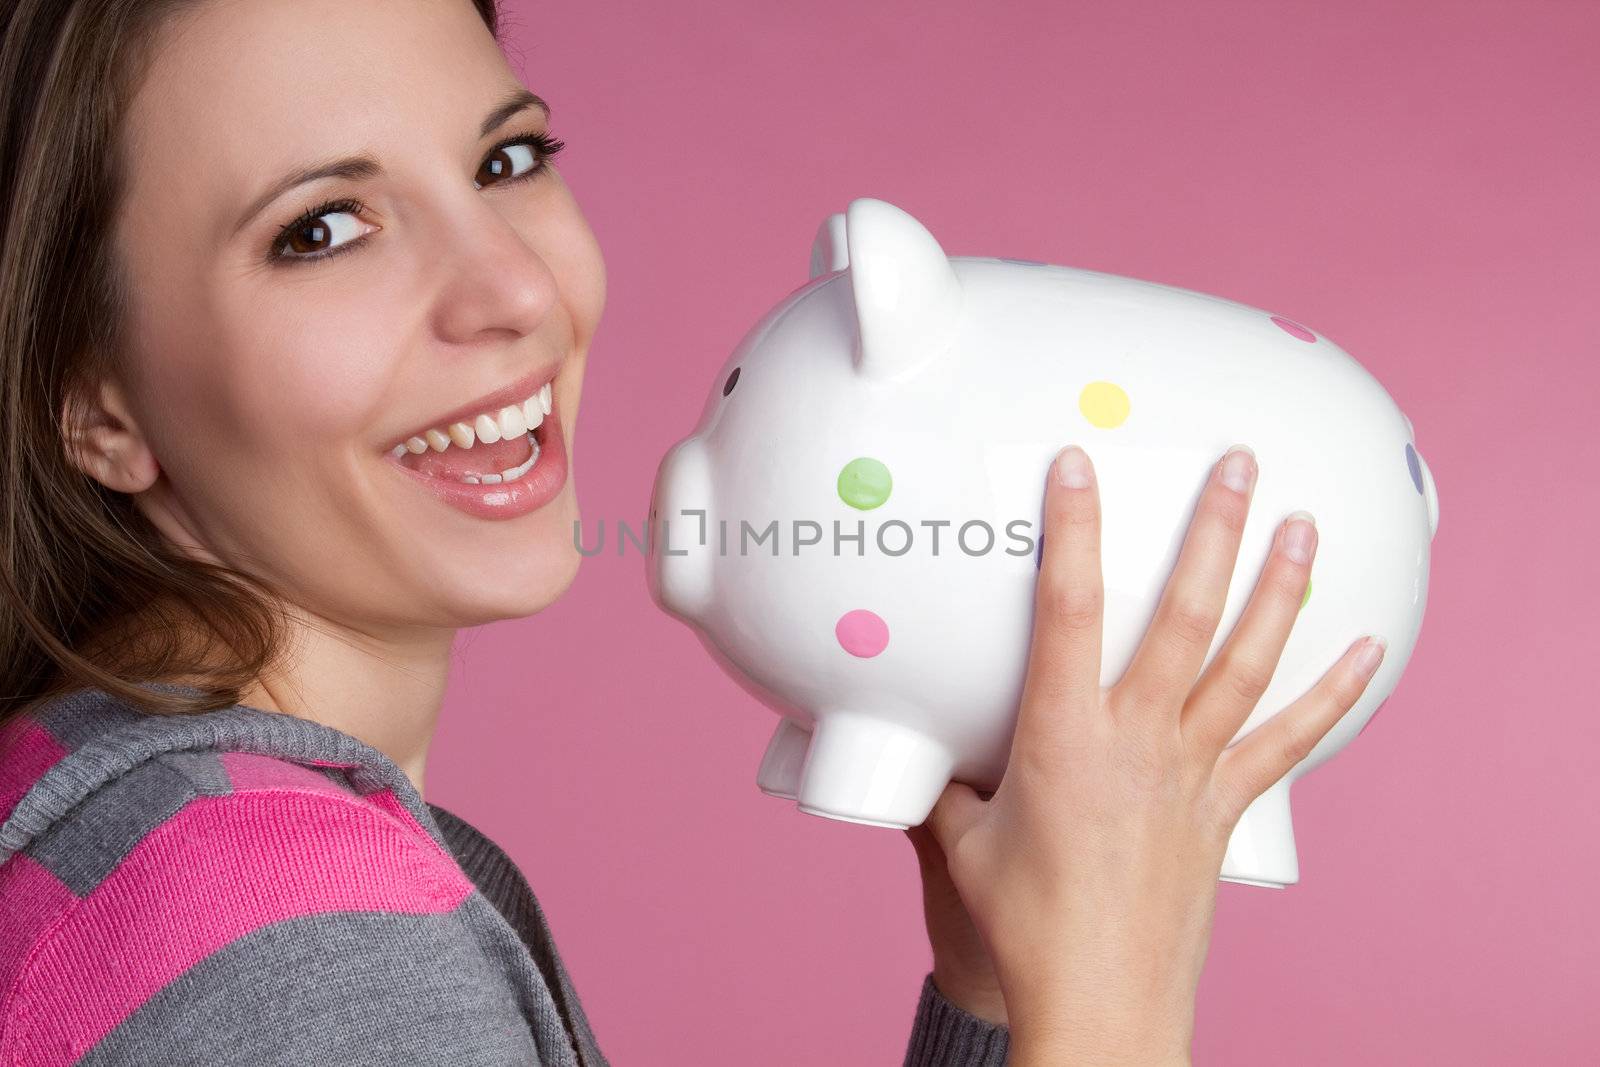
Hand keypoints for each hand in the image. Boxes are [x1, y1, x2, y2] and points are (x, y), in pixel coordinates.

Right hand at [920, 444, 1385, 1064]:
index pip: (1067, 610)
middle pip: (1184, 616)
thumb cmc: (1024, 927)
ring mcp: (1191, 772)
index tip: (1077, 464)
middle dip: (1213, 530)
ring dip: (1278, 590)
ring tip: (1304, 527)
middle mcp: (1137, 740)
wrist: (1101, 1001)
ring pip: (1245, 663)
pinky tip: (1365, 652)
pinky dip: (1331, 696)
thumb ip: (945, 784)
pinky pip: (1287, 742)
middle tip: (1238, 465)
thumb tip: (914, 751)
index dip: (1073, 529)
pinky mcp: (1225, 808)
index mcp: (1062, 736)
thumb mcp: (960, 844)